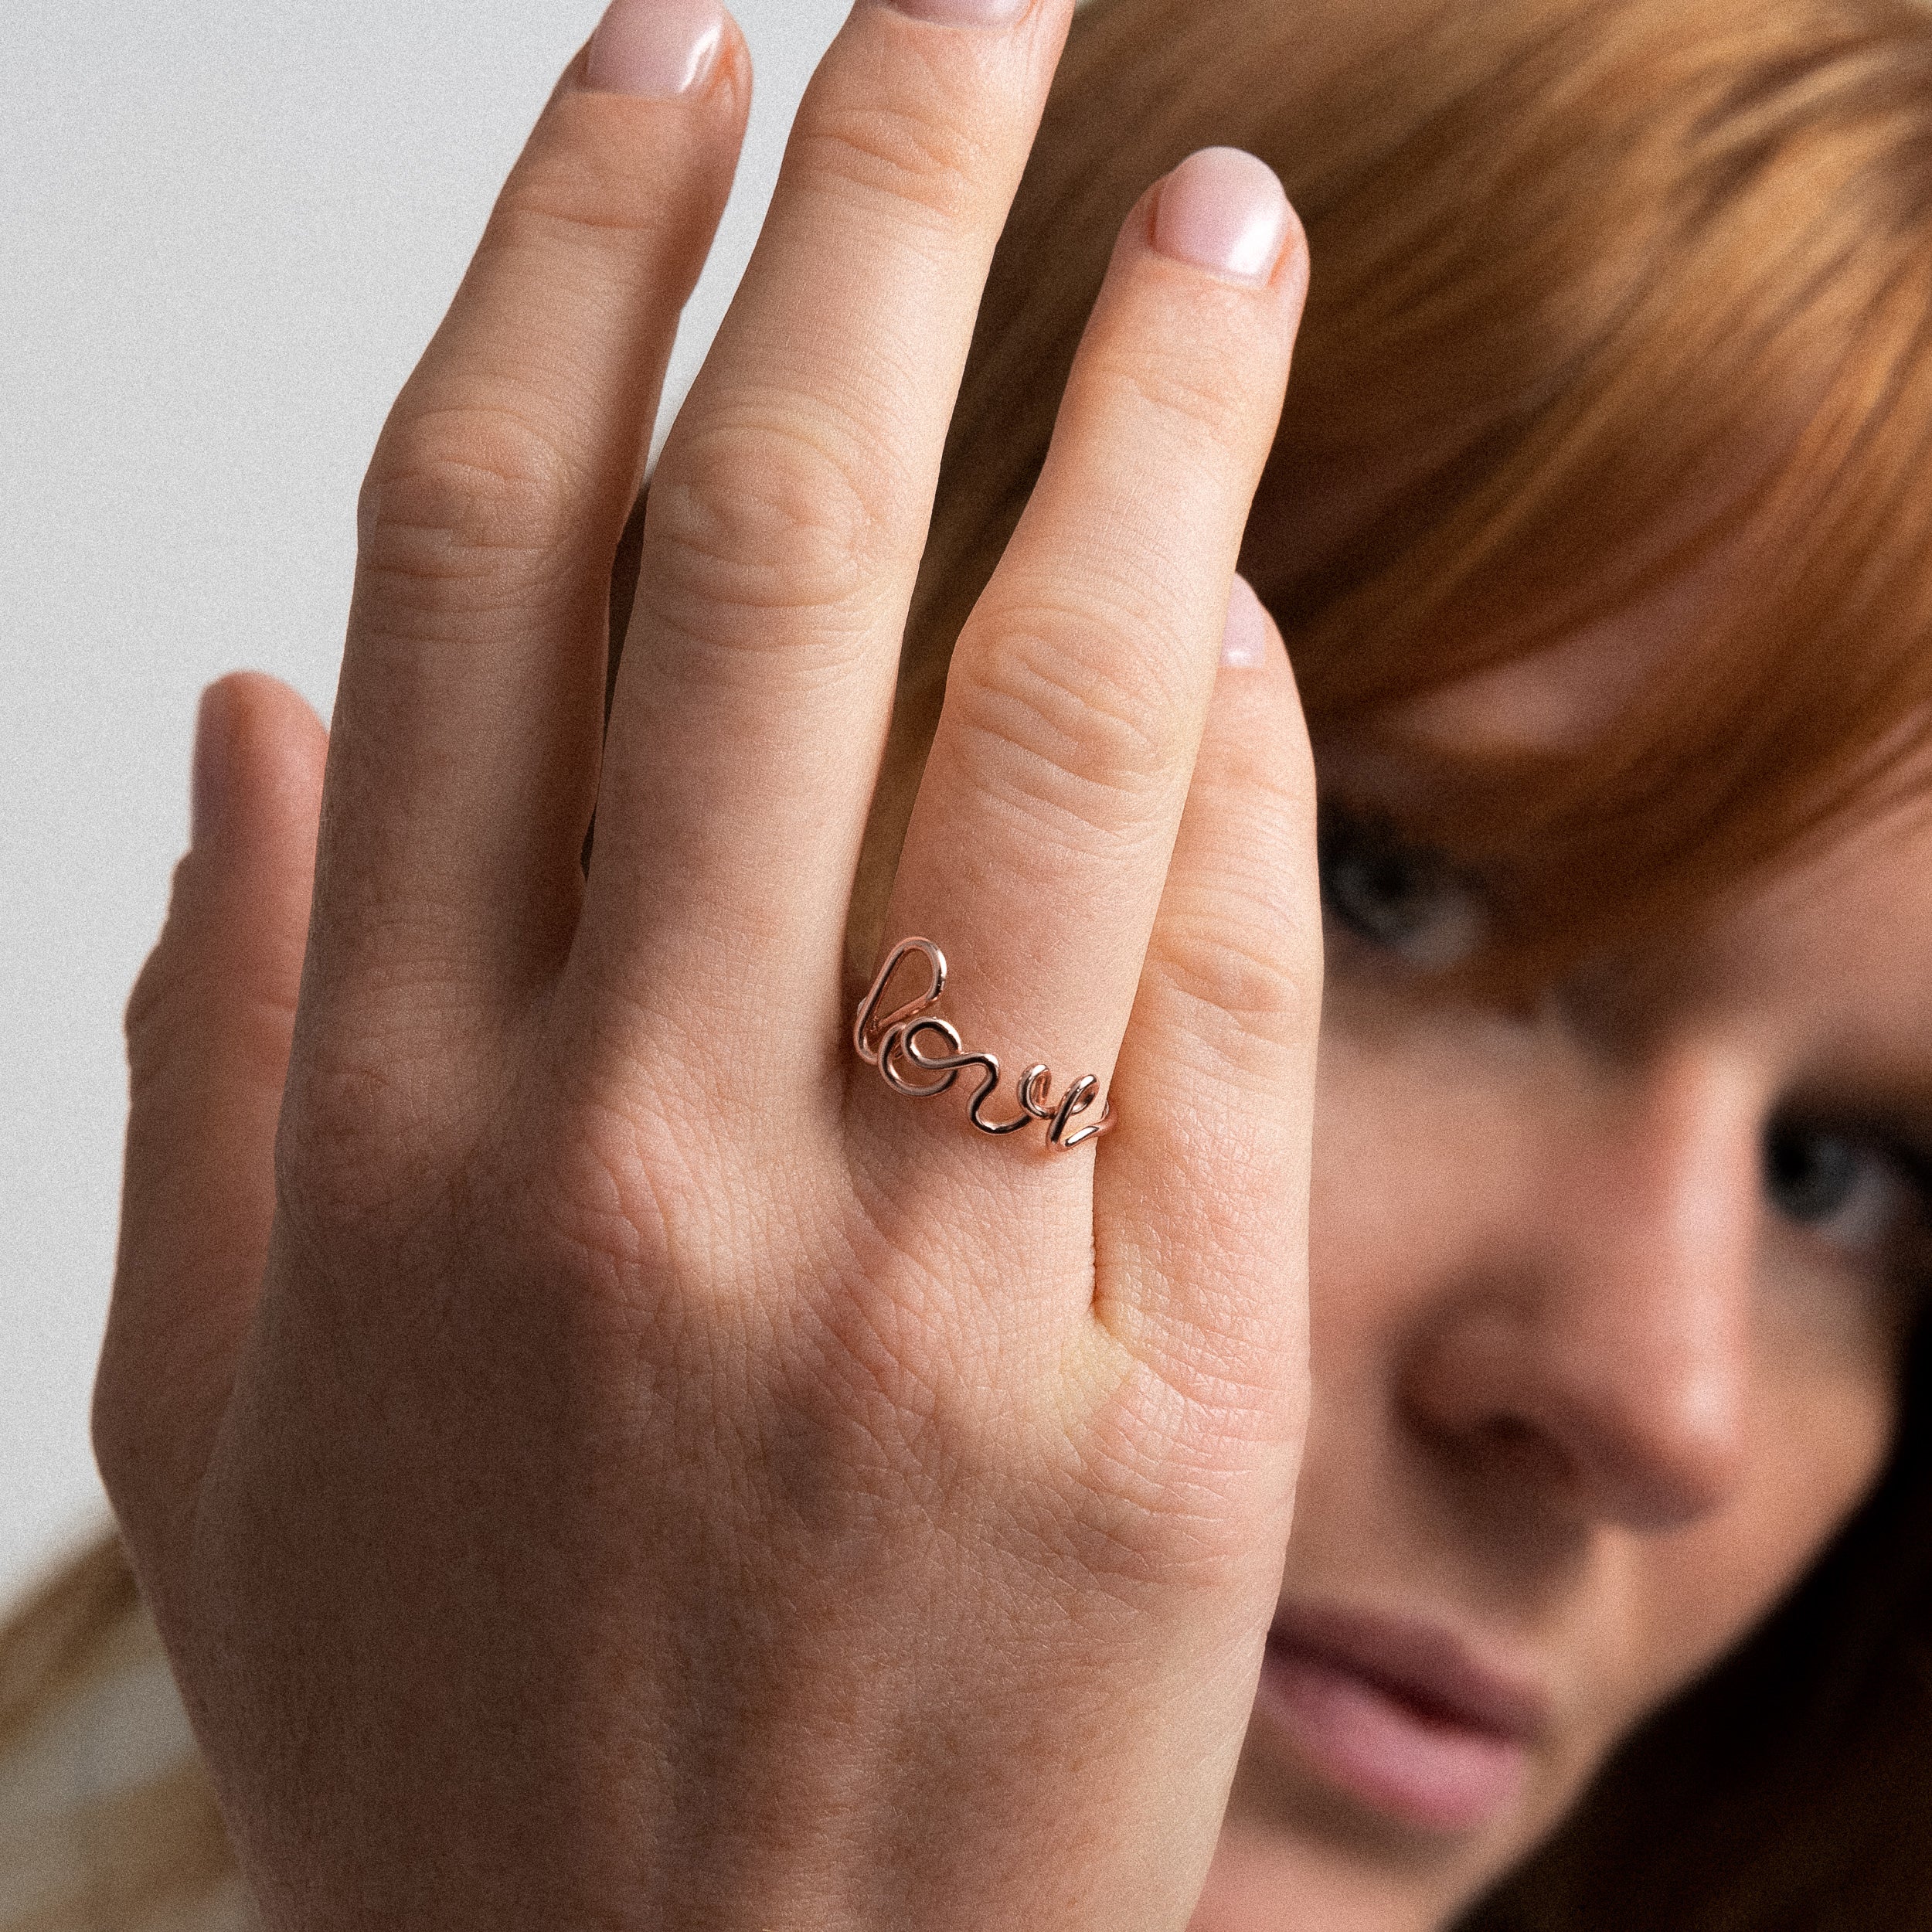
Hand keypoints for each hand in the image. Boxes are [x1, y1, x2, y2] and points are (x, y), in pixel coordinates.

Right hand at [96, 0, 1316, 1923]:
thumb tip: (238, 714)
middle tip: (964, 1)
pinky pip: (1214, 987)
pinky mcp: (1150, 1413)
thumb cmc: (458, 1715)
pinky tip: (1226, 599)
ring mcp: (917, 1290)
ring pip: (1045, 730)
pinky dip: (1232, 753)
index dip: (580, 260)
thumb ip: (222, 1040)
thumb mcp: (229, 1407)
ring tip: (1197, 210)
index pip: (484, 567)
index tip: (672, 64)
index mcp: (402, 1132)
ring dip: (1134, 419)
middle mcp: (644, 1166)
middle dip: (880, 217)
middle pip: (775, 561)